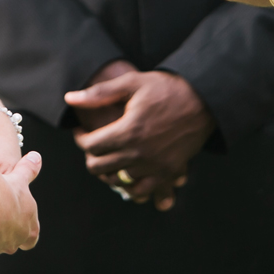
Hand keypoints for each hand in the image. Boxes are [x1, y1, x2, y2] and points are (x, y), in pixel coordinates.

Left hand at [64, 69, 213, 210]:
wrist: (204, 101)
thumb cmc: (166, 88)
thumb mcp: (133, 83)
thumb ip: (99, 93)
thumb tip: (69, 98)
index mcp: (129, 131)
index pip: (91, 146)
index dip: (80, 138)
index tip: (81, 131)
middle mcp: (140, 153)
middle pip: (99, 167)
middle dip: (90, 155)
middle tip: (93, 143)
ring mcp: (155, 166)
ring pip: (117, 180)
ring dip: (108, 170)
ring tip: (109, 155)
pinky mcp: (168, 173)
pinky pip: (141, 191)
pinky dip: (130, 185)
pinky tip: (127, 171)